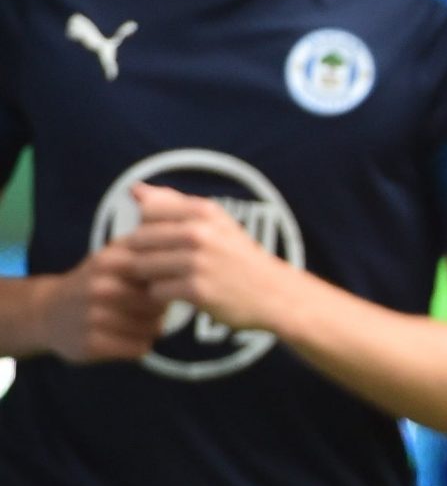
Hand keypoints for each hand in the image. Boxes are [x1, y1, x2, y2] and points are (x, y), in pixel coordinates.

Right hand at [30, 241, 166, 362]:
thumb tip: (189, 260)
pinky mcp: (91, 344)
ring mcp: (93, 317)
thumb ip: (149, 251)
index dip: (168, 282)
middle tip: (147, 308)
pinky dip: (138, 344)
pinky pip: (139, 348)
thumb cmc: (95, 281)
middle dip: (160, 308)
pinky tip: (124, 337)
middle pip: (160, 304)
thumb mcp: (115, 256)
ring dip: (150, 328)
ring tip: (134, 321)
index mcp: (110, 261)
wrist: (47, 311)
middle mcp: (100, 288)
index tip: (163, 286)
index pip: (162, 275)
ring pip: (153, 328)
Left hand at [120, 182, 295, 333]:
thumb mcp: (214, 222)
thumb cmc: (236, 256)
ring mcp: (198, 262)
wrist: (273, 294)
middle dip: (144, 254)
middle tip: (163, 266)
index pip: (147, 212)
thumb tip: (134, 189)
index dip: (149, 228)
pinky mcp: (196, 291)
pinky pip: (156, 291)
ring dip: (151, 276)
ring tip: (171, 279)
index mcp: (204, 211)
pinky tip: (180, 294)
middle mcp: (201, 233)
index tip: (166, 242)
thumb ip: (172, 203)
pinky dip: (163, 296)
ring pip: (143, 266)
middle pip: (140, 240)